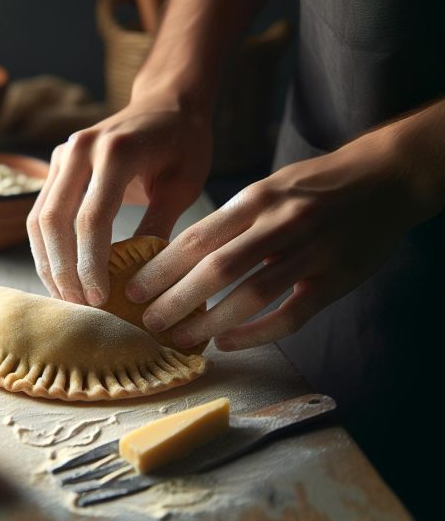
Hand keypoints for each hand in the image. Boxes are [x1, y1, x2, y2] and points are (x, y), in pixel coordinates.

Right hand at [26, 94, 211, 305]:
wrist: (166, 103)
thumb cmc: (184, 144)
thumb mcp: (184, 185)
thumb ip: (160, 226)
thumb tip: (140, 280)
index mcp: (116, 151)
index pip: (92, 218)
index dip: (92, 264)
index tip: (101, 298)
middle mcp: (80, 148)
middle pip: (55, 221)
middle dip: (63, 270)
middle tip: (79, 306)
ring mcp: (63, 154)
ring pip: (39, 219)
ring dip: (49, 262)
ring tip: (67, 297)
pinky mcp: (56, 164)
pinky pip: (41, 212)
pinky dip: (47, 247)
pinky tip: (60, 274)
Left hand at [126, 135, 421, 350]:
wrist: (386, 177)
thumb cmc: (314, 187)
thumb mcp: (267, 189)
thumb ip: (230, 221)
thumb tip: (178, 258)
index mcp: (256, 199)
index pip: (198, 237)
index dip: (161, 267)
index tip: (133, 288)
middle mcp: (279, 224)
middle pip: (217, 268)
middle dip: (176, 299)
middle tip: (147, 321)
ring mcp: (310, 252)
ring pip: (251, 294)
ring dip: (210, 321)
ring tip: (180, 338)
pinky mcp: (336, 278)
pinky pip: (292, 313)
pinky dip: (258, 333)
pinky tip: (228, 343)